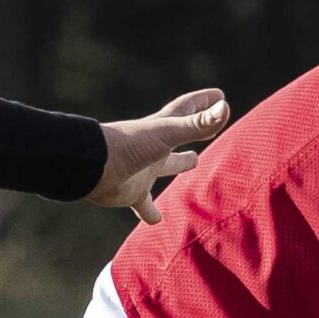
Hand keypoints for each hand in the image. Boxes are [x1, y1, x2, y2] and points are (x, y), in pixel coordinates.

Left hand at [93, 89, 230, 223]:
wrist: (93, 167)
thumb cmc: (129, 146)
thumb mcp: (168, 134)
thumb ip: (197, 124)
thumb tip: (225, 108)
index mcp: (161, 129)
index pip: (186, 109)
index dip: (203, 102)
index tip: (219, 96)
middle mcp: (153, 147)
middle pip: (178, 135)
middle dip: (193, 129)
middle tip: (209, 128)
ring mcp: (143, 169)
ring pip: (164, 166)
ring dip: (177, 164)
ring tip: (192, 163)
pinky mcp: (132, 192)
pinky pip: (145, 204)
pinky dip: (151, 212)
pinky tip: (156, 220)